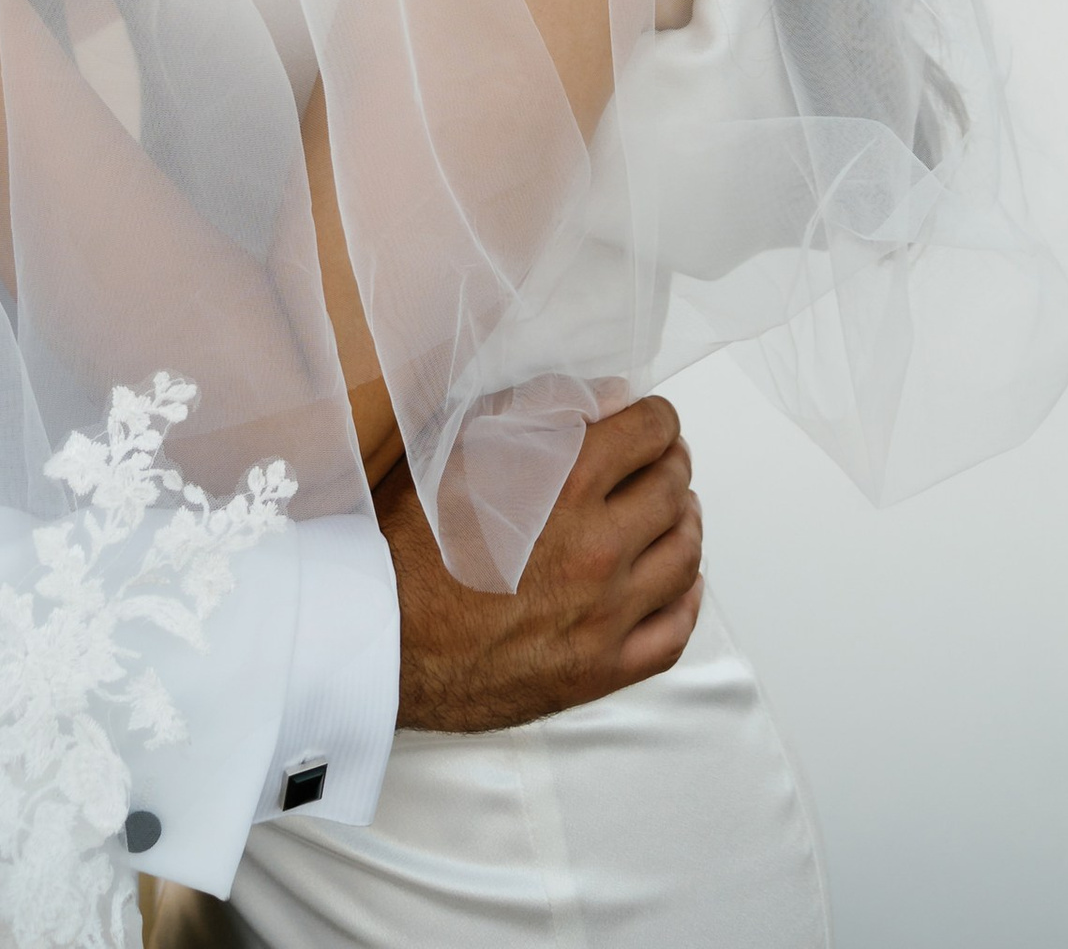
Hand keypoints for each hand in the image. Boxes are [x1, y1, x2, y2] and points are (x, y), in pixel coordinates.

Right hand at [384, 397, 702, 732]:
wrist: (382, 637)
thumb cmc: (413, 540)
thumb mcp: (465, 445)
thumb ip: (541, 407)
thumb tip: (610, 397)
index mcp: (568, 482)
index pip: (653, 432)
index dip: (657, 420)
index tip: (651, 424)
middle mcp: (598, 546)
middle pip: (674, 490)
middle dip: (672, 466)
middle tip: (662, 464)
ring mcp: (604, 614)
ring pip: (684, 557)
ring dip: (684, 525)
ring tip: (672, 515)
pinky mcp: (598, 669)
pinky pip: (673, 633)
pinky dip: (685, 600)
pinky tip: (677, 582)